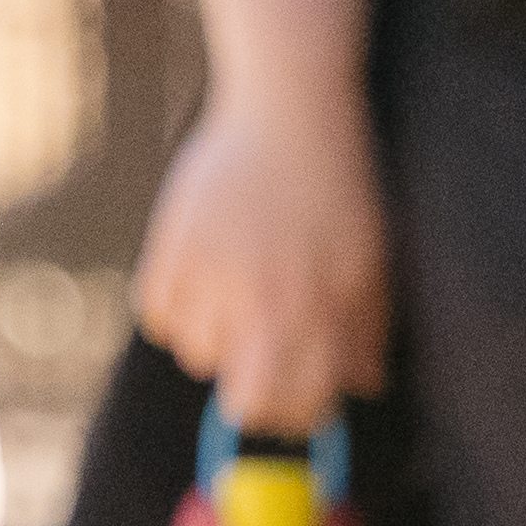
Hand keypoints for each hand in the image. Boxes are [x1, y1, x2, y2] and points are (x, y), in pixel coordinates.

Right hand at [126, 84, 388, 435]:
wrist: (287, 112)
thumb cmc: (337, 190)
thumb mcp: (368, 264)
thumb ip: (363, 333)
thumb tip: (363, 387)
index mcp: (314, 316)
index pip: (295, 408)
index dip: (299, 413)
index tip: (299, 397)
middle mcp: (258, 305)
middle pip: (239, 399)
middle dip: (253, 392)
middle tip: (259, 363)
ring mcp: (209, 278)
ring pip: (193, 354)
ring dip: (213, 339)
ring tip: (235, 292)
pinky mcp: (169, 250)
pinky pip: (157, 313)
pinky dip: (175, 304)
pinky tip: (202, 270)